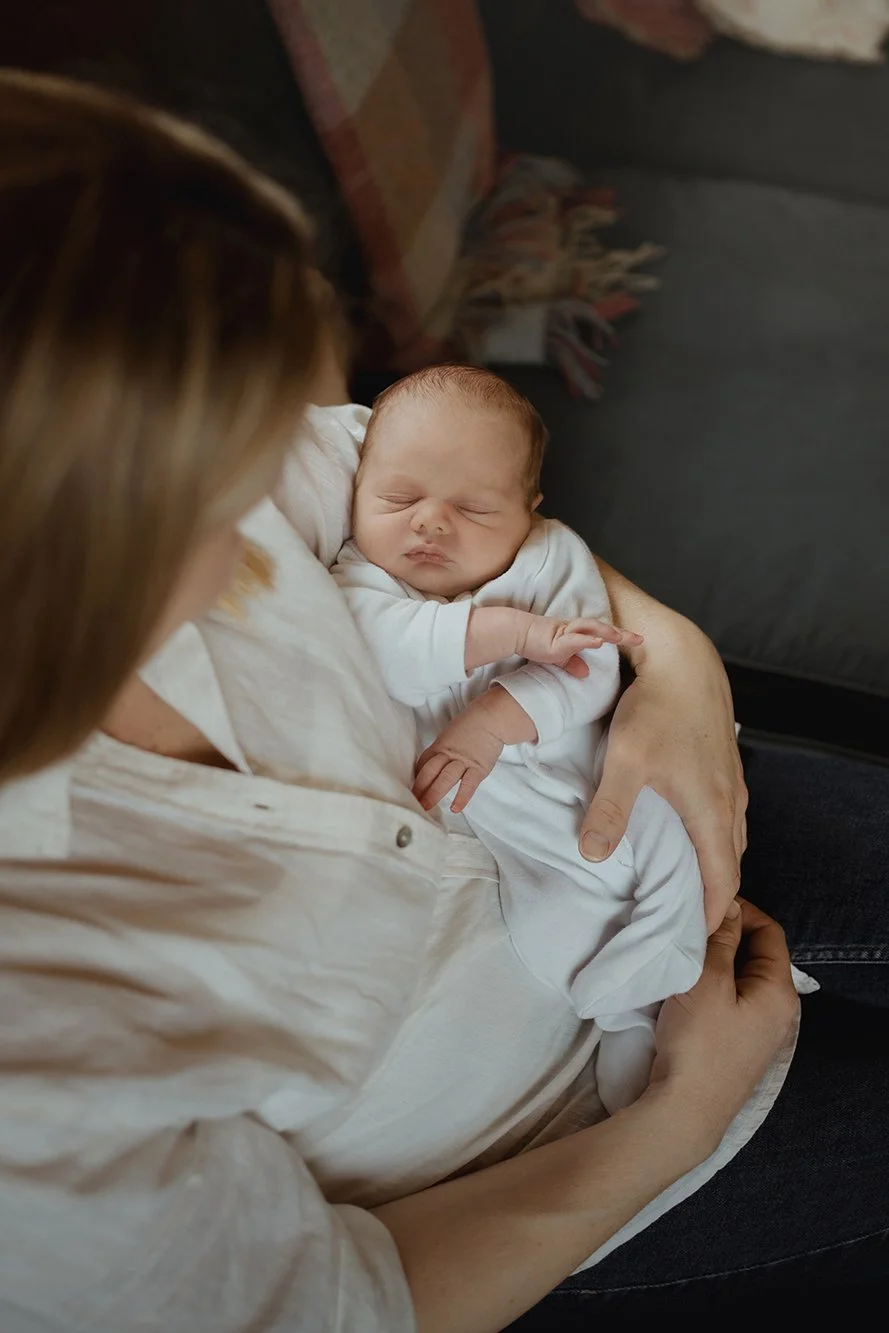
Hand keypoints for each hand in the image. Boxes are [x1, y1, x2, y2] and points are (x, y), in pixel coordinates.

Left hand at [413, 703, 504, 812]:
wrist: (491, 718)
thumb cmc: (471, 725)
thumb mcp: (450, 735)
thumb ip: (442, 750)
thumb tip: (435, 766)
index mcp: (440, 746)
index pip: (423, 764)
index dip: (416, 778)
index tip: (412, 791)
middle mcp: (448, 754)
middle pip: (430, 772)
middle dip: (420, 788)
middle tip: (413, 803)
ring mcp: (463, 761)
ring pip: (445, 778)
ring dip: (434, 794)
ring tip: (426, 807)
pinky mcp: (479, 768)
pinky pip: (468, 784)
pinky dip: (462, 797)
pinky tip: (455, 809)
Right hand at [518, 614, 642, 678]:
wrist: (517, 633)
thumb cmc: (537, 643)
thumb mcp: (558, 657)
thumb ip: (572, 663)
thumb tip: (585, 672)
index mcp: (577, 633)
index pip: (602, 633)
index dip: (620, 636)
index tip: (638, 640)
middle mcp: (574, 629)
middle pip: (602, 628)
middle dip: (622, 634)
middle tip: (640, 639)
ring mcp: (566, 632)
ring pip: (591, 629)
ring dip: (607, 632)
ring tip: (622, 637)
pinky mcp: (556, 639)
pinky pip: (574, 639)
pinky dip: (587, 640)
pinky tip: (598, 643)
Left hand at [579, 622, 745, 932]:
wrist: (684, 660)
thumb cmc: (656, 709)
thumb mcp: (626, 761)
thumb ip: (610, 810)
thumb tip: (592, 855)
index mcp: (712, 813)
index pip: (721, 884)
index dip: (708, 918)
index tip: (691, 946)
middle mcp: (731, 804)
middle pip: (730, 867)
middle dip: (711, 899)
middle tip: (682, 923)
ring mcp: (732, 784)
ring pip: (730, 840)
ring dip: (714, 868)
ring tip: (685, 887)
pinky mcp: (724, 766)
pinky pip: (727, 817)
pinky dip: (713, 839)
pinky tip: (688, 834)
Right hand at [645, 899, 797, 1152]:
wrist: (683, 1112)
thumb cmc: (698, 1044)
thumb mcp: (706, 982)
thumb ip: (719, 941)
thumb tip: (728, 907)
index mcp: (779, 992)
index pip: (770, 932)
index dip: (740, 910)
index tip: (706, 903)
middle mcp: (779, 1012)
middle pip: (757, 955)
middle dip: (725, 935)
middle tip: (689, 925)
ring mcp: (759, 1032)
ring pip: (740, 978)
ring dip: (715, 961)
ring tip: (683, 951)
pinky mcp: (738, 1046)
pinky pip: (730, 1001)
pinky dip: (711, 985)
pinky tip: (685, 985)